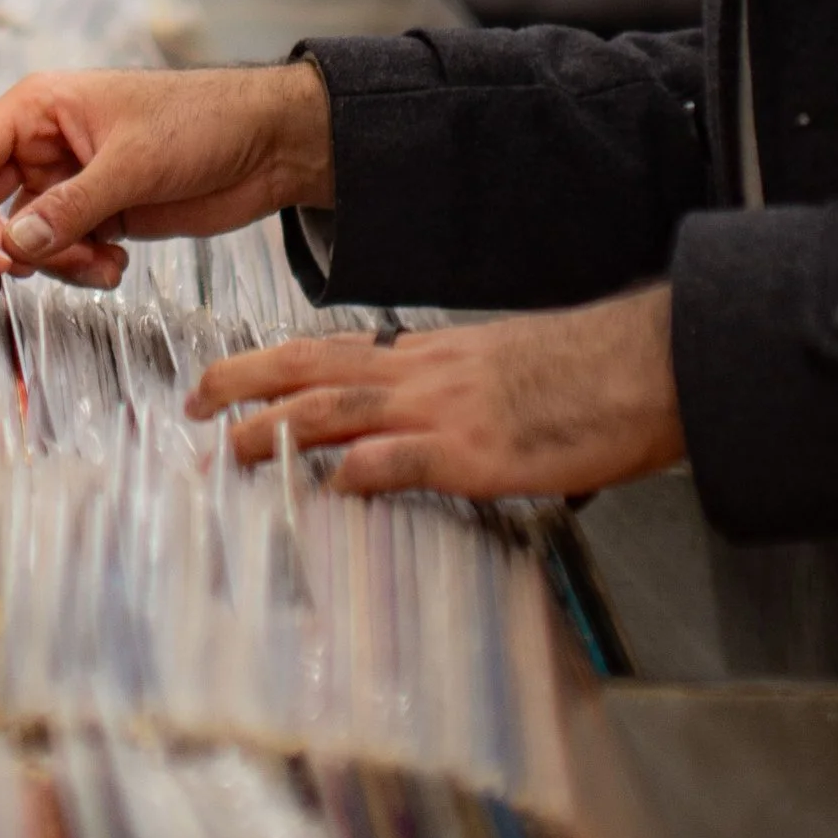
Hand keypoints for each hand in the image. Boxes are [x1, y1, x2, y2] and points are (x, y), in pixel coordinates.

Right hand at [0, 62, 333, 284]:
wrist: (271, 145)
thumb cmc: (202, 123)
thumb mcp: (132, 163)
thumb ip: (70, 207)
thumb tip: (13, 248)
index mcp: (38, 109)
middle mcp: (44, 145)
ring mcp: (71, 182)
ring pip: (28, 239)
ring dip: (55, 265)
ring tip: (100, 266)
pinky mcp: (99, 213)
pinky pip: (65, 252)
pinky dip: (84, 269)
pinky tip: (118, 265)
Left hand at [187, 283, 684, 497]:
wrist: (645, 365)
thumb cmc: (582, 375)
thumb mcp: (496, 373)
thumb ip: (444, 396)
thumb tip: (403, 434)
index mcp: (427, 357)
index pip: (327, 353)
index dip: (266, 366)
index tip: (219, 381)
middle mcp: (424, 375)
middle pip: (313, 367)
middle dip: (244, 383)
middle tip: (192, 404)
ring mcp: (449, 412)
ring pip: (341, 408)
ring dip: (276, 427)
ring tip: (228, 446)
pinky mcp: (483, 453)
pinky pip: (410, 458)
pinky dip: (365, 469)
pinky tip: (333, 484)